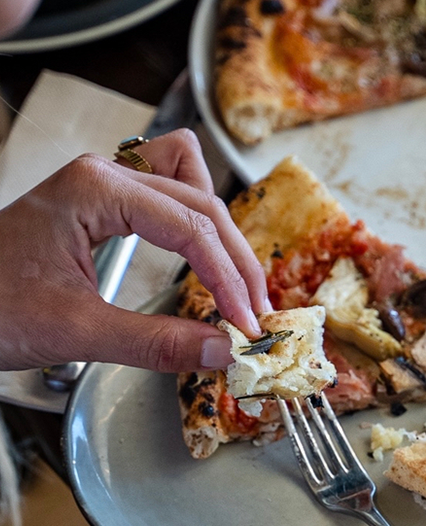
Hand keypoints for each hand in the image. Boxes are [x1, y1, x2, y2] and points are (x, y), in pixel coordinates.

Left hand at [0, 129, 268, 371]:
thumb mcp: (74, 332)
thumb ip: (155, 342)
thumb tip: (221, 351)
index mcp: (97, 190)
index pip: (191, 226)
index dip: (228, 278)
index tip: (247, 322)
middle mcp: (105, 174)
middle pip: (201, 201)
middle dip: (233, 258)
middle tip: (252, 312)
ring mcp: (103, 184)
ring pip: (191, 185)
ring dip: (220, 231)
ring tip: (236, 282)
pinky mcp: (101, 203)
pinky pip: (167, 193)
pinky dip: (195, 222)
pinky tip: (203, 257)